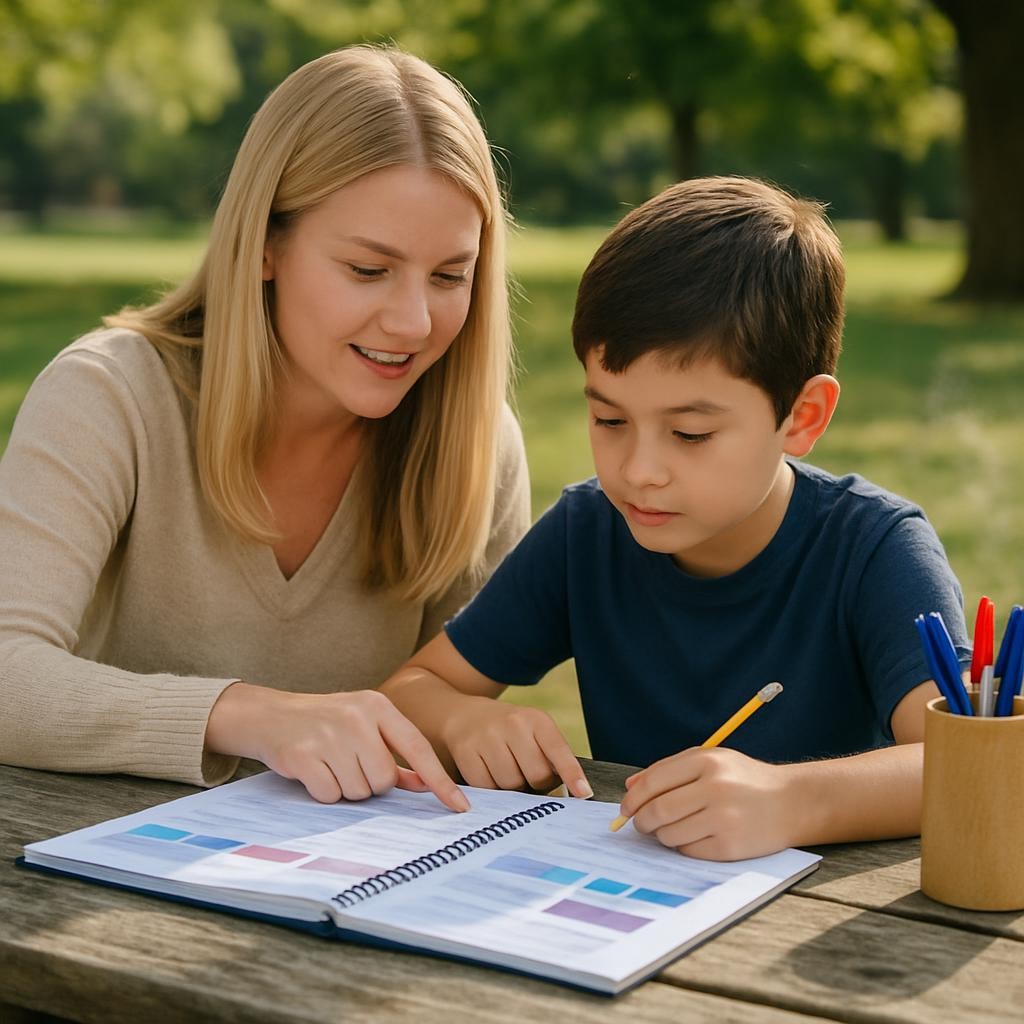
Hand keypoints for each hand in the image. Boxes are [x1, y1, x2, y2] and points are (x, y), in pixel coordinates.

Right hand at [205, 683, 468, 810]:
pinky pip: (330, 794)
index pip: (418, 748)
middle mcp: (357, 717)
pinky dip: (323, 791)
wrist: (269, 714)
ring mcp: (329, 734)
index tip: (460, 806)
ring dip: (346, 787)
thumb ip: (396, 754)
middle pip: (385, 779)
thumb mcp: (363, 725)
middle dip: (370, 782)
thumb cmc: (325, 722)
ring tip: (330, 764)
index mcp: (378, 706)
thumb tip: (426, 783)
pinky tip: (313, 771)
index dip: (440, 780)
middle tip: (349, 764)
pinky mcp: (303, 754)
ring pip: (359, 791)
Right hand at [441, 696, 591, 797]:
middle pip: (537, 776)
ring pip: (511, 785)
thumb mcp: (534, 731)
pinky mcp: (466, 752)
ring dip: (513, 789)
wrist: (464, 715)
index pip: (559, 750)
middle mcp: (513, 724)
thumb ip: (552, 757)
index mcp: (537, 719)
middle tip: (531, 779)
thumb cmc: (509, 731)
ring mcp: (487, 737)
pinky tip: (490, 773)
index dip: (572, 774)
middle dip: (538, 785)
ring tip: (508, 771)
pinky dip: (492, 789)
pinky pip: (487, 788)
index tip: (584, 793)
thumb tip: (571, 793)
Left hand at [617, 747, 797, 859]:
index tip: (625, 809)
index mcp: (707, 761)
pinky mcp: (731, 846)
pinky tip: (696, 837)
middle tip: (641, 824)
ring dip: (663, 835)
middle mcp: (715, 788)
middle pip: (658, 811)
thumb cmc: (744, 780)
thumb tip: (630, 787)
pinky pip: (689, 851)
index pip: (653, 781)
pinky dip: (684, 847)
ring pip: (670, 834)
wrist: (792, 803)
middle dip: (642, 821)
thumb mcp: (710, 761)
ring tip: (674, 828)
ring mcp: (724, 819)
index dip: (633, 798)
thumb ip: (669, 769)